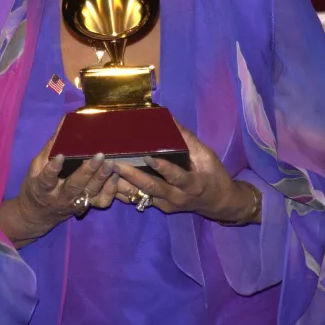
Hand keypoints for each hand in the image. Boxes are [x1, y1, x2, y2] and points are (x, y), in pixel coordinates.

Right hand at [0, 136, 118, 247]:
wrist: (39, 214)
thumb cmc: (37, 185)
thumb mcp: (36, 167)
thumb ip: (50, 146)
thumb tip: (64, 121)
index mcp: (43, 187)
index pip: (46, 179)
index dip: (52, 169)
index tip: (60, 156)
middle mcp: (61, 197)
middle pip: (75, 186)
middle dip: (88, 171)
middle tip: (99, 156)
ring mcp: (76, 203)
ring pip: (91, 193)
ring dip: (102, 179)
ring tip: (111, 163)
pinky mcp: (87, 206)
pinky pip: (102, 202)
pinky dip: (110, 191)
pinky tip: (114, 176)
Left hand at [115, 122, 259, 223]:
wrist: (218, 202)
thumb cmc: (214, 175)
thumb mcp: (206, 156)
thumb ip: (187, 139)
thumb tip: (169, 117)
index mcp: (192, 184)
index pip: (176, 176)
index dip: (163, 167)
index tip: (148, 156)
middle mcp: (177, 197)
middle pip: (152, 187)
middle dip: (131, 176)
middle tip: (114, 163)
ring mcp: (166, 204)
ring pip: (141, 195)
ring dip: (122, 185)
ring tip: (106, 171)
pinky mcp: (158, 207)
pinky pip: (138, 200)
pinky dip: (123, 192)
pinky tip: (108, 182)